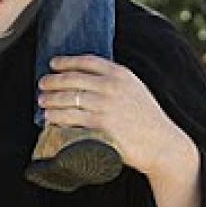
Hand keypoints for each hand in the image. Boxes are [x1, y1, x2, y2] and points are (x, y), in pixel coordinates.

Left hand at [37, 55, 187, 177]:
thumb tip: (85, 75)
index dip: (66, 61)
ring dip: (50, 100)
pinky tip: (49, 119)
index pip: (86, 61)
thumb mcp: (135, 89)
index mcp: (120, 74)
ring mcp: (106, 107)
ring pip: (68, 99)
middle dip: (52, 81)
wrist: (163, 145)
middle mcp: (112, 87)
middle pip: (72, 79)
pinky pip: (71, 120)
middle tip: (42, 84)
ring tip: (42, 102)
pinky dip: (57, 118)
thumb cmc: (147, 118)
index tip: (53, 64)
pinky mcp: (101, 127)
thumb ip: (114, 80)